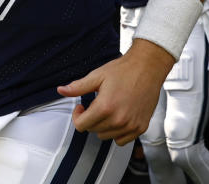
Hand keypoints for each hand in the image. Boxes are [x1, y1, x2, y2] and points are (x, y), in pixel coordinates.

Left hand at [56, 40, 170, 144]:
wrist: (148, 67)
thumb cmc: (123, 70)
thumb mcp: (97, 76)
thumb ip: (78, 87)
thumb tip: (61, 90)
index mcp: (105, 107)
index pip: (81, 126)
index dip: (77, 116)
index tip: (81, 106)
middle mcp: (118, 120)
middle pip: (93, 131)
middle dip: (90, 119)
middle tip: (95, 104)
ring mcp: (131, 125)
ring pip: (106, 136)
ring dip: (102, 126)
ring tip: (108, 109)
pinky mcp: (141, 127)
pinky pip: (121, 140)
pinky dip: (117, 132)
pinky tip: (118, 117)